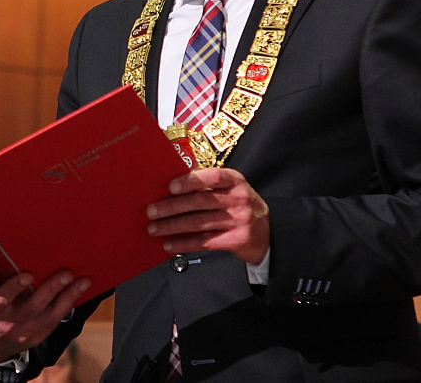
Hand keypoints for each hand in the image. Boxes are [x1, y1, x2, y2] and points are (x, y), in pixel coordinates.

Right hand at [0, 261, 90, 363]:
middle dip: (51, 290)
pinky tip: (78, 295)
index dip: (15, 288)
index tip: (28, 274)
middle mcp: (9, 323)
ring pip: (49, 316)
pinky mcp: (36, 336)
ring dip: (67, 298)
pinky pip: (55, 323)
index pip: (1, 300)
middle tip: (66, 273)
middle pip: (32, 307)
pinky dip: (68, 309)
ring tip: (82, 281)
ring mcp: (24, 331)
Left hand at [146, 167, 269, 264]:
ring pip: (198, 223)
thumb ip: (209, 187)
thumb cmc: (240, 207)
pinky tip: (169, 244)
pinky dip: (184, 243)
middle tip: (151, 211)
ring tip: (154, 229)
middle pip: (199, 202)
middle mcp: (239, 199)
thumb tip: (170, 190)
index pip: (211, 177)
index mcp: (235, 181)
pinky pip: (204, 242)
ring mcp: (239, 220)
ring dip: (172, 226)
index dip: (190, 181)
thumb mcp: (232, 190)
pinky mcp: (236, 240)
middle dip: (171, 207)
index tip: (170, 186)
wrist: (268, 234)